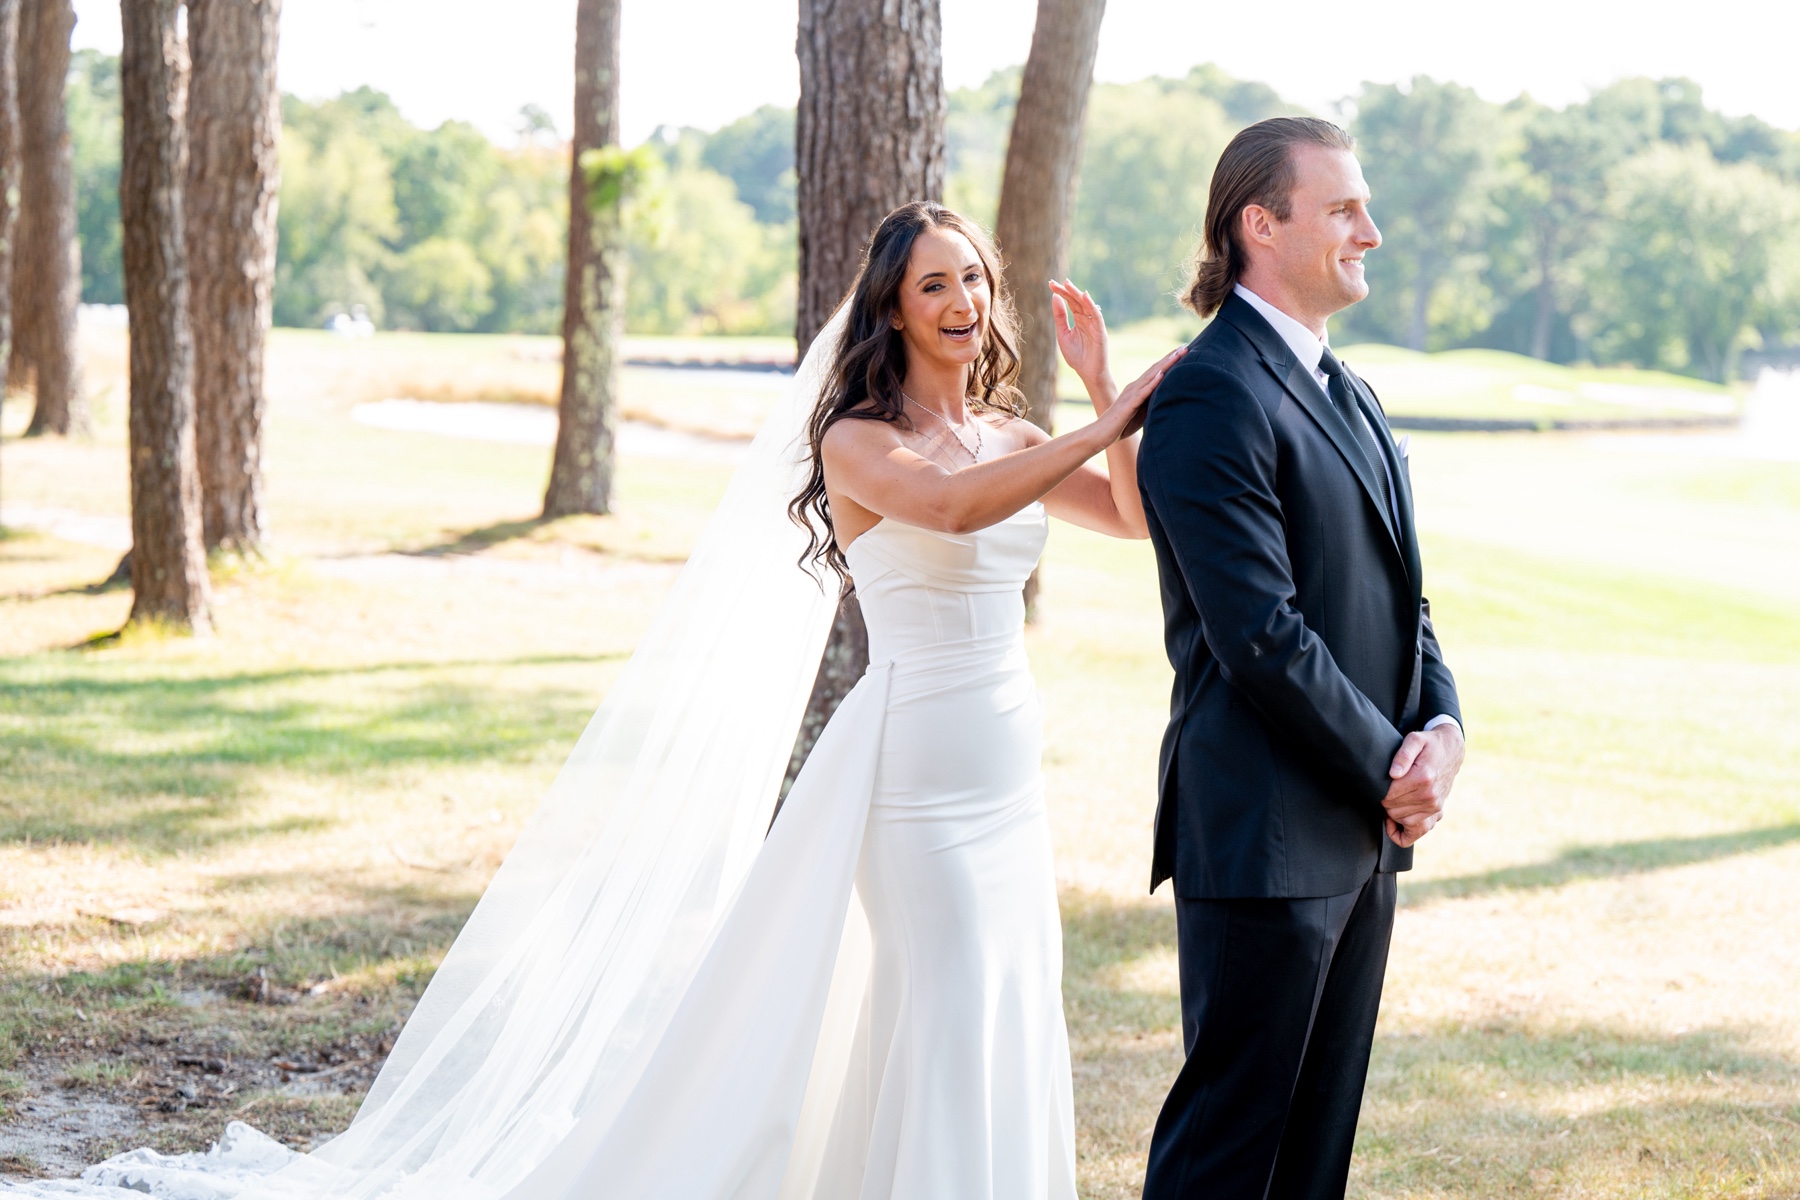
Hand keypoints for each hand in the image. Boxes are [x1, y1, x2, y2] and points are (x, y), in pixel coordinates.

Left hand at [1049, 279, 1107, 385]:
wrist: (1088, 373)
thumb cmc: (1077, 356)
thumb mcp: (1063, 334)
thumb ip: (1060, 317)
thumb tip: (1055, 297)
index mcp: (1079, 319)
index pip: (1070, 302)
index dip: (1061, 293)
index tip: (1050, 284)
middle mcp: (1087, 319)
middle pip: (1077, 301)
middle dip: (1066, 291)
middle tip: (1055, 282)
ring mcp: (1094, 324)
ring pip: (1086, 305)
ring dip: (1077, 294)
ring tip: (1067, 284)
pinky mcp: (1101, 331)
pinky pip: (1096, 315)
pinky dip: (1091, 305)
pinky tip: (1084, 296)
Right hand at [1106, 347, 1185, 439]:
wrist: (1100, 434)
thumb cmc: (1121, 426)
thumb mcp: (1141, 414)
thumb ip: (1152, 405)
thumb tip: (1168, 402)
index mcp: (1138, 389)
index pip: (1156, 371)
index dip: (1169, 361)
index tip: (1183, 351)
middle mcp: (1134, 387)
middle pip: (1156, 369)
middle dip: (1171, 357)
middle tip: (1186, 346)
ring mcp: (1131, 394)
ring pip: (1151, 376)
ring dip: (1165, 364)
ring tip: (1178, 354)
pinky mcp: (1128, 404)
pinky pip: (1142, 392)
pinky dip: (1152, 383)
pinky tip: (1162, 374)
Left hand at [1381, 723, 1464, 847]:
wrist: (1451, 751)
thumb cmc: (1429, 744)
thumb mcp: (1415, 740)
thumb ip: (1403, 755)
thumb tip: (1394, 774)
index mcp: (1423, 778)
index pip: (1389, 796)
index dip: (1379, 792)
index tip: (1377, 784)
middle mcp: (1430, 796)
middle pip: (1393, 809)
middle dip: (1384, 801)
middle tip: (1383, 790)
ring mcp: (1435, 806)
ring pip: (1402, 820)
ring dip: (1391, 812)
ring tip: (1390, 799)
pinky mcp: (1437, 812)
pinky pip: (1416, 831)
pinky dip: (1402, 830)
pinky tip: (1394, 820)